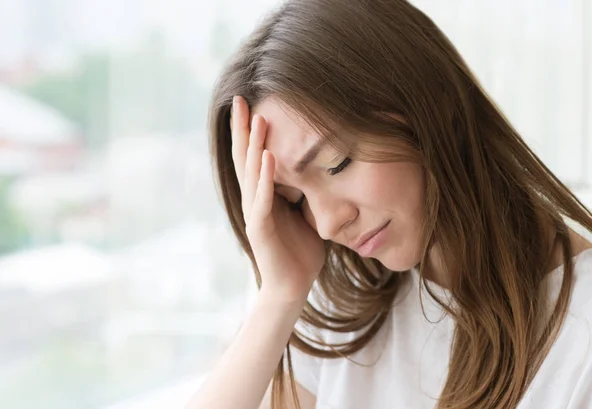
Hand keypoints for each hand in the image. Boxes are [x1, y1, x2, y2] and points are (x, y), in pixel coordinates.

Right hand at [230, 96, 325, 302]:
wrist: (293, 285)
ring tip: (257, 119)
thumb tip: (317, 164)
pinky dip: (266, 178)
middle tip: (240, 98)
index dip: (250, 130)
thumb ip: (303, 188)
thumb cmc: (300, 248)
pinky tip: (269, 157)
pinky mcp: (260, 229)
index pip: (253, 155)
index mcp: (263, 193)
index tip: (252, 102)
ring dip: (254, 145)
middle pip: (245, 157)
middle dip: (242, 128)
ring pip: (251, 173)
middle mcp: (253, 198)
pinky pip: (262, 200)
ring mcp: (254, 213)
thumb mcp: (304, 210)